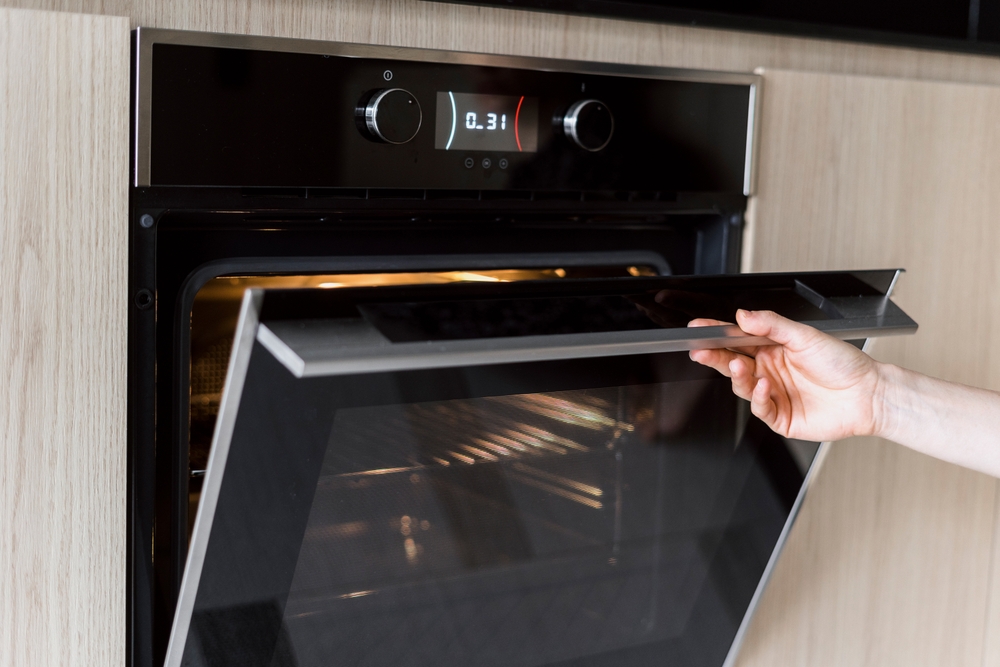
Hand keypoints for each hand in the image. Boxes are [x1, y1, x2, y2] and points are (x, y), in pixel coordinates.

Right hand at [688, 309, 883, 442]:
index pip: (737, 339)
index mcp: (773, 348)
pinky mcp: (780, 417)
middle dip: (714, 356)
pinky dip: (758, 398)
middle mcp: (769, 371)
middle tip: (701, 350)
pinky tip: (764, 387)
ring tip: (744, 368)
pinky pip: (759, 409)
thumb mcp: (805, 336)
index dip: (716, 333)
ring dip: (739, 376)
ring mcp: (773, 394)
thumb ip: (772, 325)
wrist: (868, 395)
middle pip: (732, 363)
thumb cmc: (843, 364)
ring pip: (742, 386)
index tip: (698, 328)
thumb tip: (744, 316)